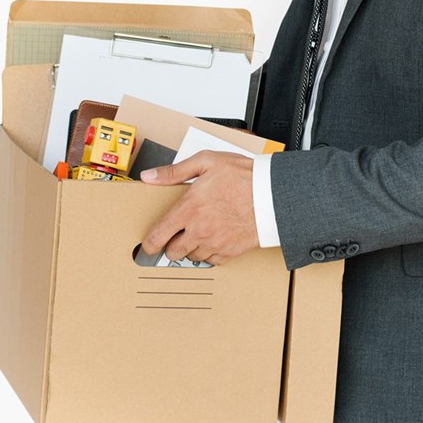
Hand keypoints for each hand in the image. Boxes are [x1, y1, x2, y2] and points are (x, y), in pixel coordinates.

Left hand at [138, 151, 258, 265]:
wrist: (273, 193)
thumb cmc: (244, 176)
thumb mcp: (207, 162)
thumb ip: (174, 171)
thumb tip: (150, 176)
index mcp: (189, 209)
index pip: (158, 235)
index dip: (149, 242)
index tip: (149, 243)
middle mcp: (199, 230)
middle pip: (173, 252)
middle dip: (172, 244)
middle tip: (177, 234)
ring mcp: (215, 243)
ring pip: (192, 257)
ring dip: (192, 248)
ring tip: (200, 232)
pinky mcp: (230, 251)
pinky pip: (211, 261)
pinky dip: (210, 253)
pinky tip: (215, 238)